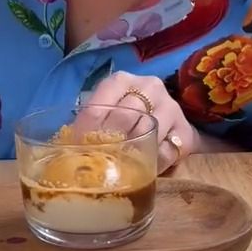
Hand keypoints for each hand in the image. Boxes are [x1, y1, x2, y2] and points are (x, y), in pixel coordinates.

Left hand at [75, 71, 200, 174]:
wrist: (167, 124)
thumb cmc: (126, 120)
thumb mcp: (105, 113)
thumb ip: (89, 124)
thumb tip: (65, 146)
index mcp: (122, 80)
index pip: (100, 103)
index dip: (86, 129)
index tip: (77, 150)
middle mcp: (150, 86)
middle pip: (124, 117)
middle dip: (108, 143)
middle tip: (97, 163)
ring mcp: (170, 107)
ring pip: (146, 133)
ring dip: (130, 154)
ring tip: (119, 169)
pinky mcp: (185, 132)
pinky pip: (165, 153)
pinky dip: (151, 165)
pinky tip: (143, 170)